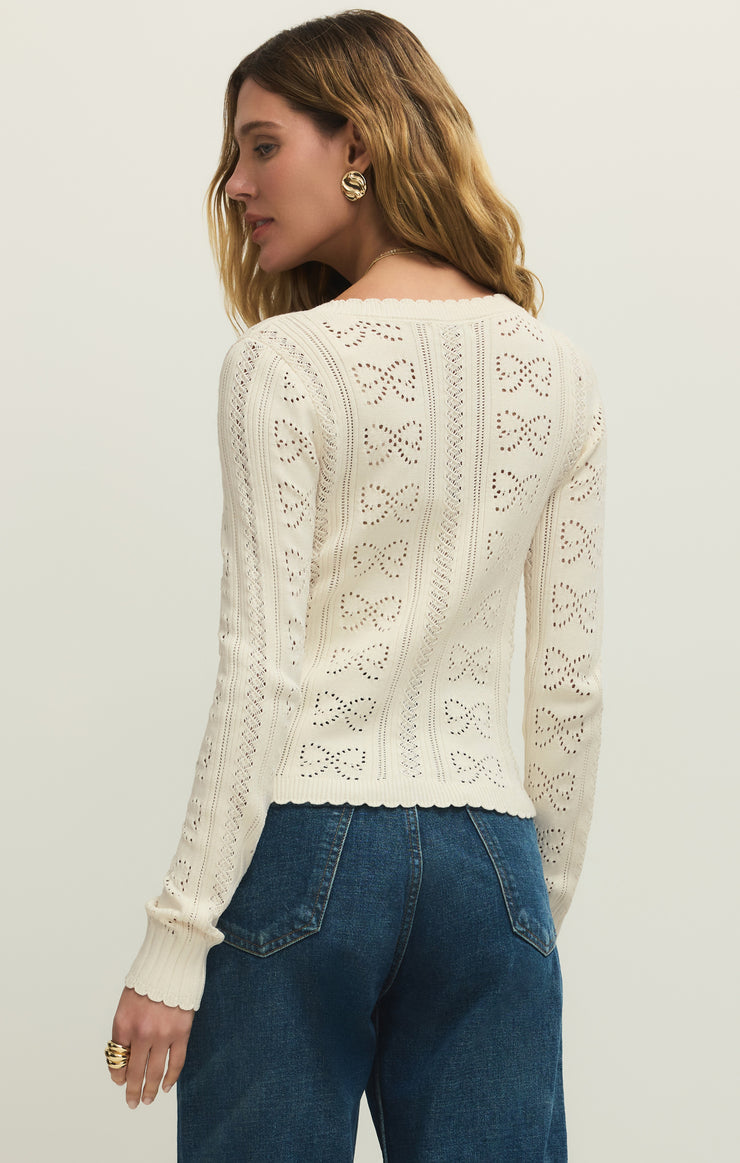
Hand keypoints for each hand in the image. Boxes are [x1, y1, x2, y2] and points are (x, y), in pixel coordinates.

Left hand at [109, 986, 193, 1107]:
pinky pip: (176, 1062)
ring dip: (150, 1090)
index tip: (119, 1081)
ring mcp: (162, 1034)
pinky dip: (171, 1077)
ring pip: (155, 1072)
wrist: (171, 963)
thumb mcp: (126, 1005)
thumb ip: (125, 1031)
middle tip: (132, 1103)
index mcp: (123, 1024)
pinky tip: (166, 1086)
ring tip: (148, 1100)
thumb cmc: (146, 982)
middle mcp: (141, 1033)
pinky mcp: (181, 1032)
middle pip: (134, 1072)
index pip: (116, 1060)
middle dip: (131, 1091)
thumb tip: (125, 1059)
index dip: (117, 1075)